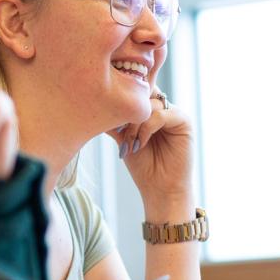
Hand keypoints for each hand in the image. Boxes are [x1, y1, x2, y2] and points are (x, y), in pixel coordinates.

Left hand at [111, 91, 194, 206]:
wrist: (160, 189)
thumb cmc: (143, 167)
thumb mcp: (123, 139)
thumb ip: (115, 122)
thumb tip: (95, 104)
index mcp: (150, 110)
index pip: (137, 90)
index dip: (123, 95)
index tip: (108, 106)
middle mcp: (163, 108)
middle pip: (143, 92)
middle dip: (128, 111)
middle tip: (119, 130)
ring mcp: (174, 113)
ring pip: (150, 104)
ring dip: (135, 124)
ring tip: (129, 144)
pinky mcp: (184, 121)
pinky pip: (161, 114)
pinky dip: (147, 129)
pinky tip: (140, 144)